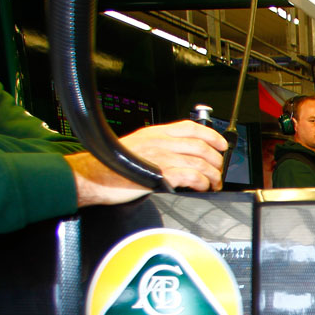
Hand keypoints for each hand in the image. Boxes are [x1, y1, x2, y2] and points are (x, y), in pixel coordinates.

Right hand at [67, 120, 226, 206]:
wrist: (93, 176)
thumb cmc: (112, 164)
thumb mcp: (138, 146)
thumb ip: (159, 147)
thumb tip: (181, 157)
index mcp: (156, 133)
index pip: (191, 127)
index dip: (212, 136)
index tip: (222, 145)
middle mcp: (160, 142)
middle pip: (201, 146)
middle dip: (216, 161)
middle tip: (218, 173)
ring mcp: (161, 157)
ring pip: (200, 162)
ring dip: (212, 175)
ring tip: (213, 184)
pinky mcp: (160, 174)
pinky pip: (191, 176)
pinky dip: (202, 182)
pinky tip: (201, 187)